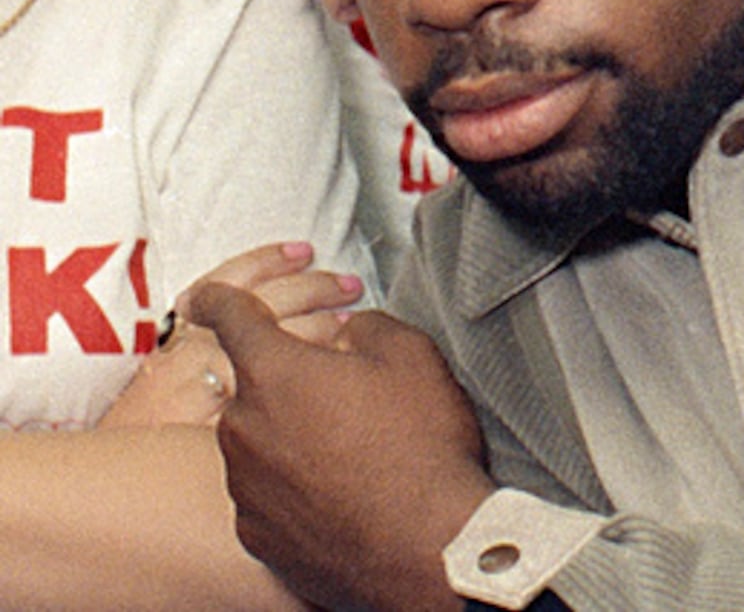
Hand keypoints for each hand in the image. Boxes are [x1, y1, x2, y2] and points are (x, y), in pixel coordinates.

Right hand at [100, 243, 363, 429]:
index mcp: (182, 331)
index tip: (304, 250)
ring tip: (352, 323)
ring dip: (322, 329)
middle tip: (350, 284)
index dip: (269, 259)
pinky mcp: (222, 432)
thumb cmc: (146, 419)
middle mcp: (195, 354)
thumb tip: (266, 301)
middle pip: (265, 305)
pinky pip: (275, 397)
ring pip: (277, 348)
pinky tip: (335, 376)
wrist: (109, 483)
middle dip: (314, 289)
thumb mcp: (168, 362)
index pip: (228, 280)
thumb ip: (206, 332)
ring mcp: (208, 393)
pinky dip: (309, 384)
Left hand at [182, 281, 494, 611]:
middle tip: (343, 393)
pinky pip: (267, 490)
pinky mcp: (258, 534)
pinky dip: (294, 483)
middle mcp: (244, 426)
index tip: (207, 299)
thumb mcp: (409, 354)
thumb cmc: (421, 449)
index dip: (218, 299)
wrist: (433, 548)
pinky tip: (341, 488)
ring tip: (354, 449)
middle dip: (289, 380)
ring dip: (292, 433)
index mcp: (274, 370)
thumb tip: (349, 334)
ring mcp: (246, 485)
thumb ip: (365, 326)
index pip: (227, 314)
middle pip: (253, 384)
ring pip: (260, 438)